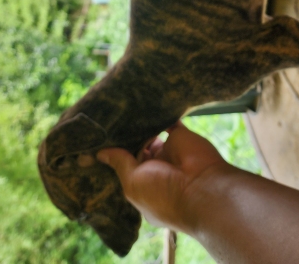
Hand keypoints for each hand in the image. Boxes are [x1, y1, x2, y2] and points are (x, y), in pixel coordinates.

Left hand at [97, 121, 229, 232]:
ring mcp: (169, 152)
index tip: (95, 143)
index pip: (125, 169)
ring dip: (138, 126)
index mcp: (143, 186)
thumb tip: (100, 154)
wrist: (203, 187)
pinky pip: (168, 122)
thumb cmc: (164, 194)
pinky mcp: (180, 136)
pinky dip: (159, 115)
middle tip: (103, 123)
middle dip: (123, 140)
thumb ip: (120, 164)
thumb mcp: (133, 183)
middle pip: (136, 150)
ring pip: (150, 135)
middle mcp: (156, 170)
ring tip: (118, 113)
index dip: (114, 157)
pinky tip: (142, 106)